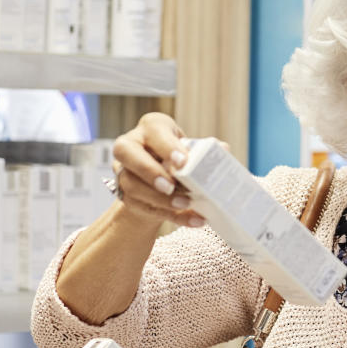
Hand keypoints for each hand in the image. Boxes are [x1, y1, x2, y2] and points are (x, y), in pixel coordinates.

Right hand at [111, 112, 206, 228]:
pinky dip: (171, 216)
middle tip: (171, 187)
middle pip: (126, 153)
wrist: (161, 180)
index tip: (183, 162)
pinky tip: (193, 219)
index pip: (153, 130)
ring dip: (159, 198)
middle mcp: (130, 146)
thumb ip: (204, 150)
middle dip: (150, 171)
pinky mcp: (126, 195)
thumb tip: (223, 149)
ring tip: (185, 204)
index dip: (167, 146)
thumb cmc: (178, 157)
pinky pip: (143, 207)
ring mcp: (124, 171)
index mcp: (151, 127)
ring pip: (131, 184)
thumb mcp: (190, 149)